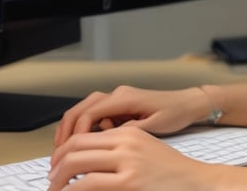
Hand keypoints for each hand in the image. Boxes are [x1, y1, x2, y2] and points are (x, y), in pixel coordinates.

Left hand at [48, 126, 215, 190]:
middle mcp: (126, 142)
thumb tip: (89, 165)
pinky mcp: (130, 182)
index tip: (56, 166)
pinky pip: (87, 184)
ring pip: (77, 164)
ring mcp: (128, 162)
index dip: (63, 151)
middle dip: (56, 166)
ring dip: (59, 180)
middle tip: (51, 182)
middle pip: (75, 147)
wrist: (198, 182)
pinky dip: (72, 190)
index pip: (83, 135)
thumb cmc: (172, 172)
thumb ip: (118, 153)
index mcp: (128, 133)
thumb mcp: (145, 151)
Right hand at [54, 86, 207, 146]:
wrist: (187, 104)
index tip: (73, 150)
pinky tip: (82, 141)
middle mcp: (118, 95)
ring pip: (85, 109)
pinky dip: (84, 126)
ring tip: (64, 148)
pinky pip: (95, 113)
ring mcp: (118, 99)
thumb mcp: (154, 125)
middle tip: (59, 151)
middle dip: (67, 129)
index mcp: (125, 98)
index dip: (78, 132)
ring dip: (73, 127)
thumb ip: (131, 130)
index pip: (91, 112)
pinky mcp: (120, 105)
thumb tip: (109, 138)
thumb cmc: (174, 112)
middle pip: (82, 107)